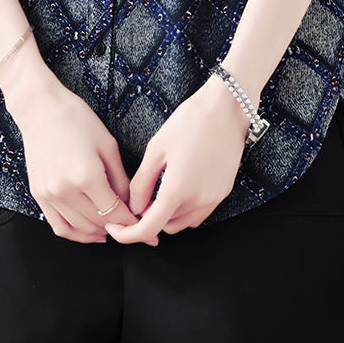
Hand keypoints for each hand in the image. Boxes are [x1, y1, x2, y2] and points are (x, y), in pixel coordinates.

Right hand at [0, 42, 155, 244]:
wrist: (40, 108)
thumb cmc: (75, 119)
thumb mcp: (107, 145)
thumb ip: (120, 179)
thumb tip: (130, 203)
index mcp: (87, 176)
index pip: (115, 213)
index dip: (133, 223)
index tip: (145, 228)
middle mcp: (66, 190)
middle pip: (99, 223)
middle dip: (120, 229)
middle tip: (134, 229)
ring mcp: (50, 195)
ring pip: (80, 229)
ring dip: (99, 233)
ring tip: (114, 230)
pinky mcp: (39, 195)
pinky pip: (58, 226)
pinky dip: (76, 233)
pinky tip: (90, 231)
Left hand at [103, 75, 250, 243]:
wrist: (227, 108)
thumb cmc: (190, 122)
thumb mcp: (156, 149)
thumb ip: (142, 183)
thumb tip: (134, 207)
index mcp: (176, 191)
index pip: (148, 229)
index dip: (127, 234)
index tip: (116, 227)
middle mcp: (198, 201)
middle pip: (165, 227)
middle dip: (148, 220)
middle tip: (137, 201)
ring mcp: (213, 198)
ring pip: (183, 223)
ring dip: (167, 216)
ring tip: (157, 193)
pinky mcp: (223, 192)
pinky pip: (199, 213)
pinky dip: (184, 210)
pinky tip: (177, 189)